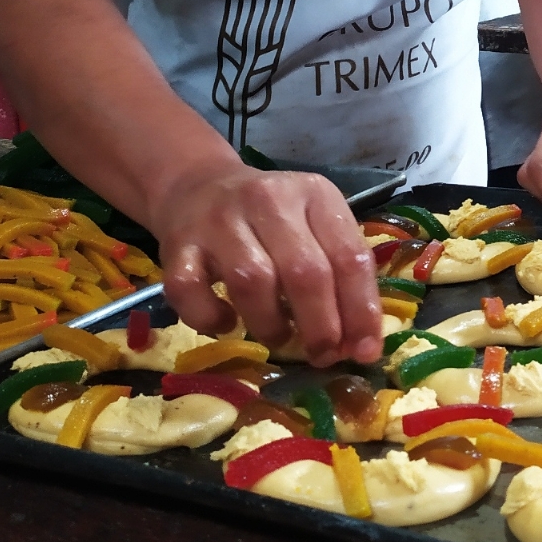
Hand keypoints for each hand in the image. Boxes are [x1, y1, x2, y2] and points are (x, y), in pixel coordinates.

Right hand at [151, 162, 381, 366]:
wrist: (199, 186)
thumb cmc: (271, 218)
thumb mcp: (315, 226)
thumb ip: (339, 275)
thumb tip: (361, 345)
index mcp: (315, 195)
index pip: (349, 257)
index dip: (361, 311)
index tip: (364, 352)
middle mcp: (269, 200)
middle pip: (305, 272)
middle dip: (320, 327)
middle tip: (322, 355)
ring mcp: (220, 221)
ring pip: (252, 281)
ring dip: (271, 325)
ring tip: (279, 337)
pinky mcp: (178, 244)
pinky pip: (190, 290)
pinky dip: (210, 318)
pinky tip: (225, 323)